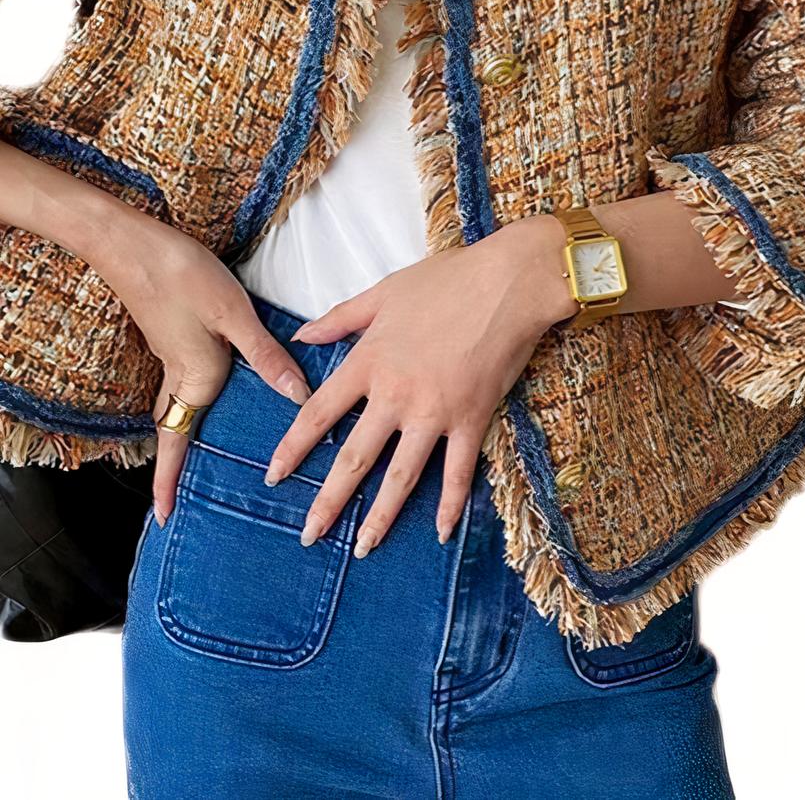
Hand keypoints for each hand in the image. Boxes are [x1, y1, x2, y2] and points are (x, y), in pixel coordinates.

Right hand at [87, 207, 311, 527]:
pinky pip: (182, 382)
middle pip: (175, 430)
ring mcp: (171, 356)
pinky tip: (218, 390)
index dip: (168, 481)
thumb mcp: (234, 315)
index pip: (177, 442)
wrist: (130, 241)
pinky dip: (193, 399)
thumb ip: (266, 357)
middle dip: (176, 465)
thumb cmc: (182, 276)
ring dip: (185, 433)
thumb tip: (298, 397)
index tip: (165, 516)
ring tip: (201, 454)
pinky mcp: (172, 336)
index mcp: (197, 378)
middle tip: (182, 494)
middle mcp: (181, 375)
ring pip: (178, 406)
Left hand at [264, 214, 575, 554]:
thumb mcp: (384, 292)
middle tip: (310, 535)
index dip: (293, 448)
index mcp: (368, 361)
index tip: (273, 475)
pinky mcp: (472, 418)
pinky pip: (458, 470)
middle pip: (354, 458)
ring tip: (363, 548)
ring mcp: (435, 411)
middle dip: (328, 501)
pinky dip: (449, 503)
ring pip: (401, 476)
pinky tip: (439, 532)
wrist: (508, 282)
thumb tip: (301, 336)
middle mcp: (395, 394)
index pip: (319, 414)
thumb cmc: (447, 279)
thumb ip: (340, 318)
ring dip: (380, 516)